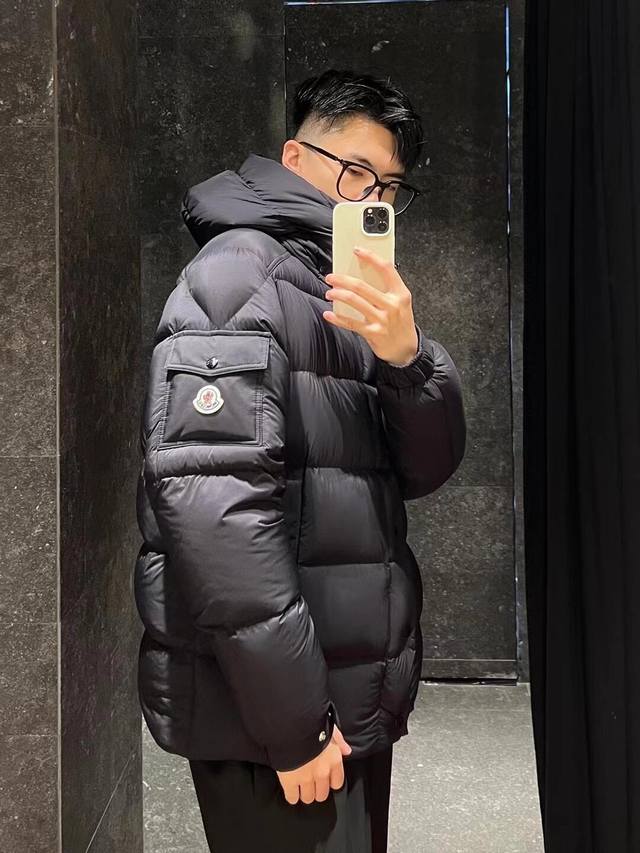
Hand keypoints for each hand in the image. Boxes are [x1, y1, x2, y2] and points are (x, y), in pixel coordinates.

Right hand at [276, 724, 351, 804]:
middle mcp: (322, 773)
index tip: (326, 778)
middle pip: (322, 794)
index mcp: (333, 760)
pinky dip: (291, 795)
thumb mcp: (330, 727)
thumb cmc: (311, 723)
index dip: (330, 781)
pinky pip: (292, 798)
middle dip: (317, 790)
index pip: (337, 782)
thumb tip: (346, 751)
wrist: (292, 724)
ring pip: (308, 798)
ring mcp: (306, 779)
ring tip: (300, 787)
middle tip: (311, 783)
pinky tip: (291, 791)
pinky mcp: (290, 781)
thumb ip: (339, 740)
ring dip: (305, 793)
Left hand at [322, 246, 418, 364]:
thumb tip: (361, 275)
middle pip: (362, 286)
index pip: (386, 268)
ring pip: (354, 301)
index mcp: (400, 293)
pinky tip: (329, 314)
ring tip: (329, 292)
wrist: (406, 350)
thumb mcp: (400, 303)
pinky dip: (337, 318)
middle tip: (331, 277)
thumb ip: (385, 290)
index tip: (357, 250)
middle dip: (342, 279)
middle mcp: (392, 305)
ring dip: (338, 294)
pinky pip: (350, 323)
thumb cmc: (400, 323)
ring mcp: (382, 319)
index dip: (370, 257)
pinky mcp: (373, 333)